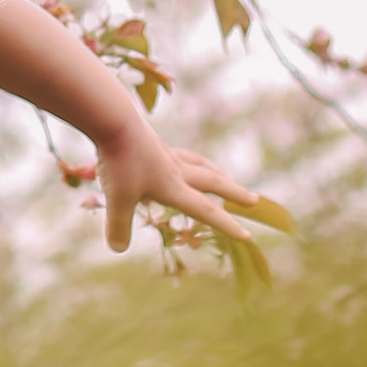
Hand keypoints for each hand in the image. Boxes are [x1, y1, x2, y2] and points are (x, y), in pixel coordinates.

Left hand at [86, 118, 254, 254]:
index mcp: (173, 186)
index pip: (205, 210)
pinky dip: (187, 160)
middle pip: (211, 182)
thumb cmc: (119, 160)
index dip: (225, 224)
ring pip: (199, 164)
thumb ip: (119, 226)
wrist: (112, 117)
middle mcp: (175, 169)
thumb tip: (119, 249)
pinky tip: (179, 161)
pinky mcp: (152, 141)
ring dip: (216, 173)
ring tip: (226, 178)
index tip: (246, 235)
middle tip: (254, 200)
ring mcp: (165, 153)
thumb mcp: (118, 198)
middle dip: (233, 193)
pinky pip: (177, 154)